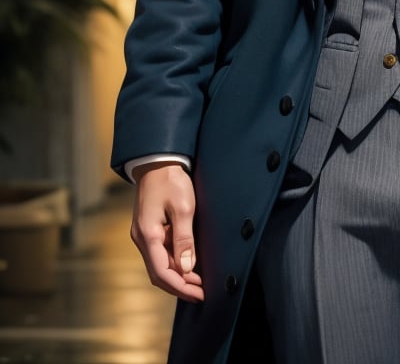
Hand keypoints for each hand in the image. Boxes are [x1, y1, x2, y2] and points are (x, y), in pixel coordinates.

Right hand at [130, 162, 204, 301]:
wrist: (158, 161)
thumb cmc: (171, 181)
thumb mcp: (183, 207)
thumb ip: (184, 238)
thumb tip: (187, 268)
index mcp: (148, 235)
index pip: (161, 272)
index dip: (180, 287)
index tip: (199, 294)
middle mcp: (142, 238)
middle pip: (158, 273)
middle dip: (179, 286)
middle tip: (201, 293)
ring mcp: (143, 234)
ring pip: (158, 264)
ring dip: (177, 276)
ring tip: (198, 282)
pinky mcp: (148, 229)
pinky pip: (159, 253)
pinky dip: (173, 263)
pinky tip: (188, 264)